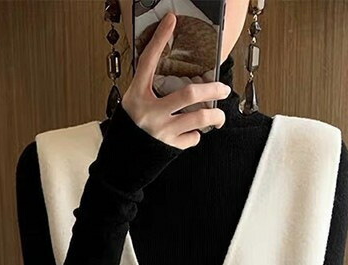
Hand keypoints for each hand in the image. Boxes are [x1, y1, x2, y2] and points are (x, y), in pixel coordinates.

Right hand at [121, 12, 230, 149]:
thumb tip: (180, 80)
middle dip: (213, 89)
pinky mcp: (169, 147)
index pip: (149, 62)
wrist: (123, 160)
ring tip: (219, 116)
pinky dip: (195, 135)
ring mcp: (161, 131)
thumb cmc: (131, 128)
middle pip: (189, 94)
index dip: (160, 39)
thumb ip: (152, 90)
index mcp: (137, 95)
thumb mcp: (135, 102)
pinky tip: (190, 133)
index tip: (171, 20)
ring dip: (215, 116)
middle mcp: (150, 112)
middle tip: (223, 88)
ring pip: (200, 119)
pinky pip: (193, 137)